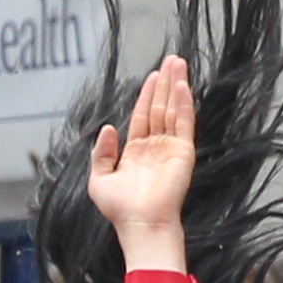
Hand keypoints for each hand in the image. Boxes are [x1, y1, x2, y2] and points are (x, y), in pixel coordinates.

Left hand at [83, 53, 198, 273]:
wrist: (141, 222)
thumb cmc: (120, 208)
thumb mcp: (99, 179)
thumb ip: (101, 153)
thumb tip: (108, 128)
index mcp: (136, 152)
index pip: (142, 116)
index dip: (146, 95)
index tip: (152, 75)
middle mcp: (155, 147)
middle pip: (160, 107)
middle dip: (164, 83)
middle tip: (171, 59)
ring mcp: (171, 148)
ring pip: (172, 110)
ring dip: (175, 86)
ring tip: (178, 63)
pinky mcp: (183, 151)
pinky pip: (184, 122)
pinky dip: (183, 103)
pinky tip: (182, 85)